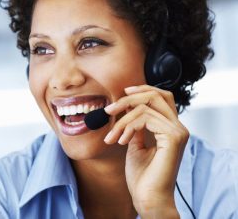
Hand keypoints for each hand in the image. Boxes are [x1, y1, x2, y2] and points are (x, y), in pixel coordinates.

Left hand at [104, 85, 188, 217]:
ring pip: (145, 107)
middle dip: (129, 99)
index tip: (124, 92)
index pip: (161, 97)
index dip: (143, 89)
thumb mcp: (135, 141)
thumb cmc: (142, 175)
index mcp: (170, 126)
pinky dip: (129, 126)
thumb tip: (128, 104)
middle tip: (109, 110)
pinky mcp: (173, 137)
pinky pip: (146, 118)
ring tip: (113, 136)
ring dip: (123, 120)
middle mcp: (178, 126)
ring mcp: (178, 131)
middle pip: (156, 95)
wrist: (147, 198)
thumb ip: (136, 123)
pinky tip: (121, 141)